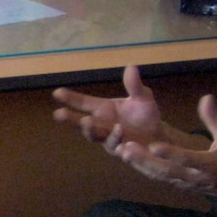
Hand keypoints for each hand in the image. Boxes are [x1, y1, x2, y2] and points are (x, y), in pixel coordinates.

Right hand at [52, 64, 166, 154]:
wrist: (159, 136)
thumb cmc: (145, 115)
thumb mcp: (142, 97)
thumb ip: (134, 85)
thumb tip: (131, 66)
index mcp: (103, 109)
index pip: (83, 103)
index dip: (70, 98)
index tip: (56, 92)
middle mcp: (102, 124)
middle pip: (82, 122)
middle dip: (70, 119)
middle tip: (59, 114)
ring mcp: (109, 139)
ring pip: (95, 136)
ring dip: (90, 129)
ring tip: (86, 121)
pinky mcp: (121, 150)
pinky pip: (116, 146)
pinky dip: (116, 139)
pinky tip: (119, 131)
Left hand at [109, 94, 216, 199]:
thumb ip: (215, 120)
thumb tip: (206, 97)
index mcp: (211, 165)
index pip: (188, 159)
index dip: (171, 153)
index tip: (154, 145)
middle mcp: (195, 177)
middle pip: (167, 171)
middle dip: (146, 161)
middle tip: (126, 148)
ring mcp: (185, 183)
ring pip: (159, 175)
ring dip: (140, 164)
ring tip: (121, 151)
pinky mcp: (178, 184)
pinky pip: (159, 177)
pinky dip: (143, 168)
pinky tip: (129, 157)